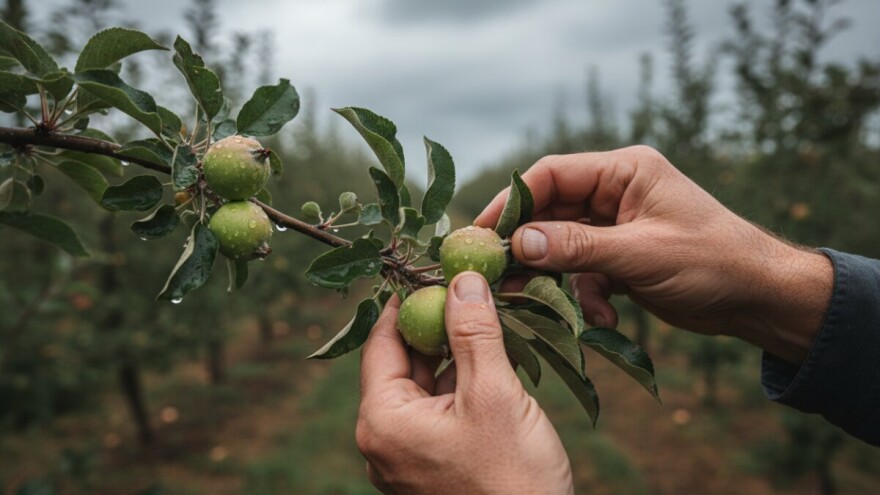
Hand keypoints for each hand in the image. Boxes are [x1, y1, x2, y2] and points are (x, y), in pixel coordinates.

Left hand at [357, 272, 572, 493]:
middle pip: (402, 363)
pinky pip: (440, 411)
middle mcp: (385, 441)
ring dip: (453, 354)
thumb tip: (462, 281)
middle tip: (464, 288)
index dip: (405, 302)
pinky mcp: (433, 467)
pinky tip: (490, 361)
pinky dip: (461, 384)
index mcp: (383, 421)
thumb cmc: (513, 478)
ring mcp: (408, 457)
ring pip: (425, 386)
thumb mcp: (493, 393)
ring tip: (484, 318)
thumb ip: (473, 333)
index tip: (428, 270)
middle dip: (434, 325)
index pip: (382, 343)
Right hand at [476, 146, 831, 364]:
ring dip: (559, 278)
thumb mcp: (640, 254)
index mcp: (624, 172)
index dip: (513, 202)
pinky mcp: (622, 257)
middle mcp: (617, 193)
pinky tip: (604, 315)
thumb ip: (576, 247)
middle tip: (498, 276)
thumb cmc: (712, 262)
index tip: (482, 233)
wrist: (759, 298)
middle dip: (529, 247)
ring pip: (563, 245)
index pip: (552, 175)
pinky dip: (586, 294)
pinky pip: (584, 270)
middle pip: (551, 211)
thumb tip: (518, 244)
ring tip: (547, 304)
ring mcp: (618, 226)